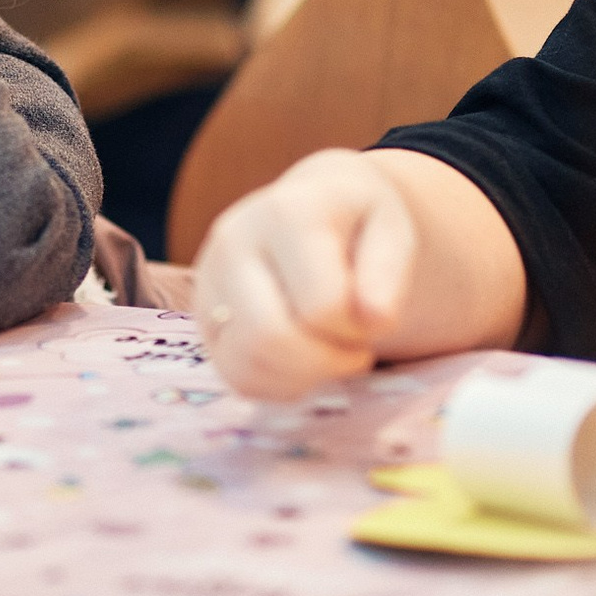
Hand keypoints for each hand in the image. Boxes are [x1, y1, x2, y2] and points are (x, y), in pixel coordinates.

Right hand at [193, 150, 420, 400]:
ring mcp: (209, 281)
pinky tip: (303, 361)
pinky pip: (234, 377)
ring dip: (302, 377)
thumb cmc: (358, 224)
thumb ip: (388, 271)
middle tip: (354, 348)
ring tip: (329, 354)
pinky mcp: (203, 318)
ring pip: (245, 365)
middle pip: (269, 337)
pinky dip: (276, 385)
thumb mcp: (392, 230)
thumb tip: (375, 320)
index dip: (357, 328)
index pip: (322, 306)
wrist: (316, 209)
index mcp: (286, 213)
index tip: (375, 317)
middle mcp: (233, 242)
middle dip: (325, 361)